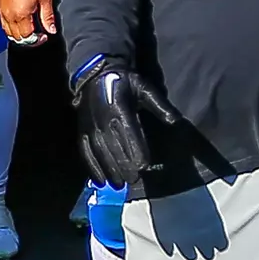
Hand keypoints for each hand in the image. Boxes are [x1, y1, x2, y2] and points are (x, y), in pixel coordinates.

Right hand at [0, 0, 56, 45]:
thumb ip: (48, 16)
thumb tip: (51, 30)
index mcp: (21, 15)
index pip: (28, 37)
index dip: (37, 40)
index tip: (45, 35)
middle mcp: (9, 16)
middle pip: (17, 38)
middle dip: (29, 40)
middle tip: (39, 34)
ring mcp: (3, 11)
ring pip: (8, 33)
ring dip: (19, 35)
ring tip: (30, 29)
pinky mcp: (0, 6)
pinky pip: (4, 24)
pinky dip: (12, 28)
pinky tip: (21, 23)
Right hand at [73, 58, 180, 187]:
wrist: (95, 74)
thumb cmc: (125, 82)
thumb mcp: (145, 88)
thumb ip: (160, 106)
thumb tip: (176, 122)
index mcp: (120, 109)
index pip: (130, 135)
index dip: (137, 152)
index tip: (144, 167)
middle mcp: (103, 120)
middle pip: (114, 148)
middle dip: (124, 166)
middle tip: (133, 180)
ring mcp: (90, 127)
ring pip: (100, 153)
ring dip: (109, 170)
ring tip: (118, 185)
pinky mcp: (81, 131)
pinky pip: (85, 153)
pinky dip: (92, 168)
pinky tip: (100, 181)